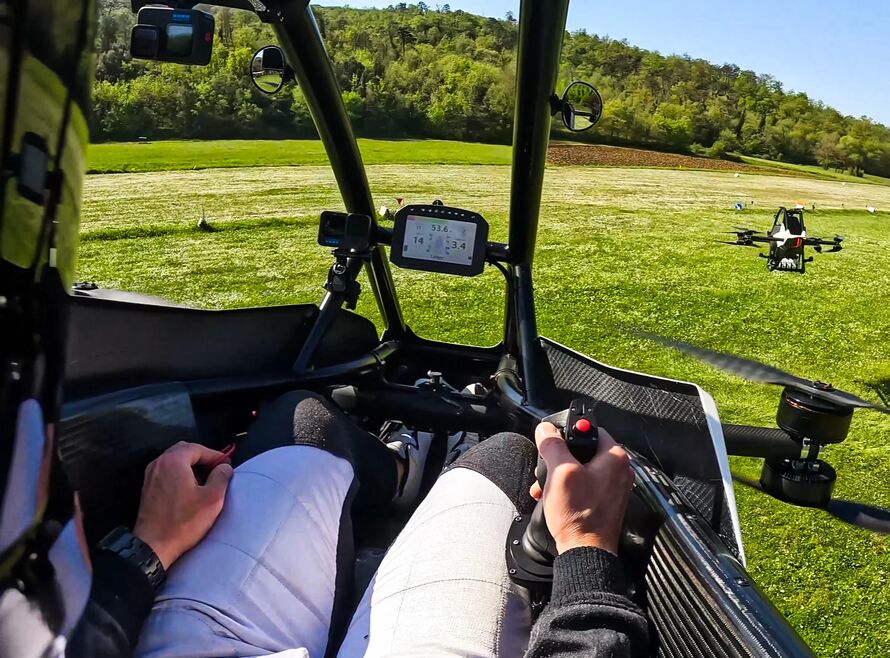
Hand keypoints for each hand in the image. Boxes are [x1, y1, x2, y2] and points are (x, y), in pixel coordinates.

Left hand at [133, 442, 232, 568]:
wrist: (152, 545)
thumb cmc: (184, 521)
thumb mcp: (212, 499)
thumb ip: (221, 477)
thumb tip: (224, 467)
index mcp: (174, 461)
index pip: (198, 448)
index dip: (215, 455)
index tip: (227, 466)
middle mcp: (159, 463)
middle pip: (184, 450)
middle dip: (202, 457)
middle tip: (216, 470)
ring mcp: (150, 474)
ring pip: (174, 460)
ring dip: (191, 465)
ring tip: (205, 479)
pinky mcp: (147, 487)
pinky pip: (167, 470)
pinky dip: (180, 473)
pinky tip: (189, 488)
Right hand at [530, 422, 633, 554]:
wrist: (585, 551)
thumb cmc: (578, 515)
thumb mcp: (559, 472)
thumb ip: (553, 445)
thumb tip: (546, 429)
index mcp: (615, 457)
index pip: (590, 429)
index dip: (568, 432)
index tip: (554, 440)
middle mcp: (619, 470)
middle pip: (584, 450)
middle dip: (560, 458)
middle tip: (547, 468)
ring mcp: (613, 487)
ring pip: (581, 468)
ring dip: (560, 474)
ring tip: (545, 485)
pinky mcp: (605, 501)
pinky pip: (584, 485)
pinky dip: (568, 487)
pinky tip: (553, 496)